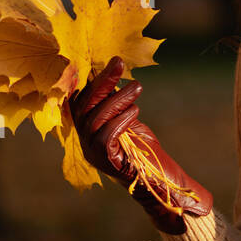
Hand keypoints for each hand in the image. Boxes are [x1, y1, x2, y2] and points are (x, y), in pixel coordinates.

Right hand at [70, 56, 211, 234]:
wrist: (160, 180)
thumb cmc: (145, 149)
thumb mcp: (129, 119)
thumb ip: (118, 102)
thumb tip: (114, 72)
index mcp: (88, 129)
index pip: (79, 100)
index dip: (89, 79)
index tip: (106, 60)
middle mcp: (84, 140)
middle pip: (83, 106)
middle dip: (101, 82)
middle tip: (119, 63)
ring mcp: (91, 152)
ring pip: (95, 119)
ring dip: (117, 99)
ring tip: (137, 87)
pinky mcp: (104, 161)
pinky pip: (105, 135)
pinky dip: (120, 119)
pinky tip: (134, 111)